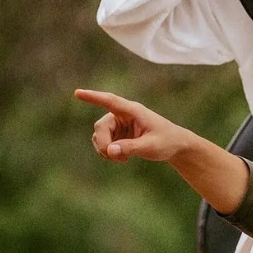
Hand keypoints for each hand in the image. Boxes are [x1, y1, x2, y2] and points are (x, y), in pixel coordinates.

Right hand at [76, 89, 193, 163]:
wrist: (175, 146)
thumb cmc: (167, 141)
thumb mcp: (151, 146)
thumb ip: (131, 148)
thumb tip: (109, 150)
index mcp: (133, 111)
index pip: (110, 101)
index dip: (93, 97)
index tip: (78, 93)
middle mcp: (123, 115)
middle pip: (101, 126)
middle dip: (103, 144)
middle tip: (113, 157)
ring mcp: (119, 124)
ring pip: (99, 136)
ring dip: (105, 150)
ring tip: (123, 159)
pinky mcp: (118, 134)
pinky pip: (103, 143)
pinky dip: (108, 153)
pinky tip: (122, 158)